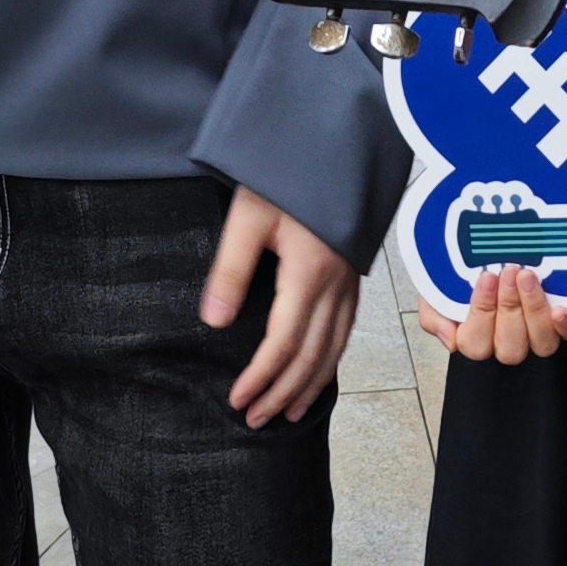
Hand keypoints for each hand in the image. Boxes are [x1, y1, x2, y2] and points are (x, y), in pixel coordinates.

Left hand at [202, 186, 356, 427]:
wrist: (333, 146)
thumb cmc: (287, 175)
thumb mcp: (248, 217)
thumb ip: (230, 270)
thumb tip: (214, 322)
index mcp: (309, 273)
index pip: (284, 343)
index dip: (261, 377)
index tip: (238, 399)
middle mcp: (335, 284)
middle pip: (312, 355)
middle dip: (283, 392)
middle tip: (256, 419)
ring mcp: (349, 281)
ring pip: (335, 347)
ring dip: (310, 384)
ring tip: (288, 412)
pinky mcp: (352, 274)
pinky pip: (347, 329)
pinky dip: (331, 359)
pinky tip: (319, 370)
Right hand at [416, 264, 566, 365]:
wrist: (487, 246)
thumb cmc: (460, 275)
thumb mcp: (436, 292)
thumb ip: (434, 316)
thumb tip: (449, 338)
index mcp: (476, 338)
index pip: (476, 344)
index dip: (482, 313)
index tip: (485, 278)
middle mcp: (507, 342)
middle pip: (510, 348)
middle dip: (508, 308)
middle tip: (508, 272)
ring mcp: (535, 334)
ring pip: (540, 343)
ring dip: (534, 310)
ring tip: (528, 277)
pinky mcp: (560, 322)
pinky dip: (566, 324)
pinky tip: (560, 310)